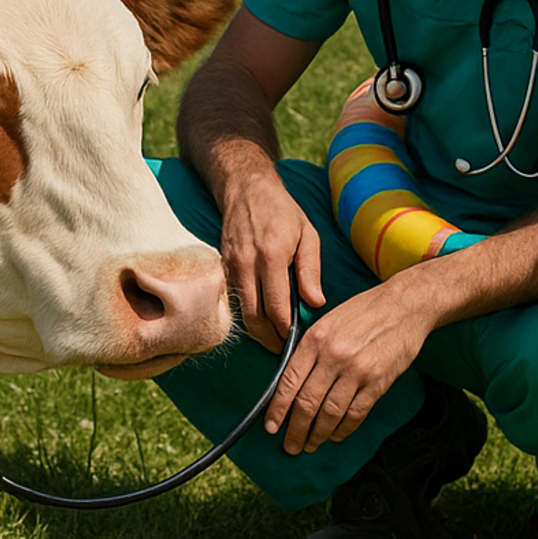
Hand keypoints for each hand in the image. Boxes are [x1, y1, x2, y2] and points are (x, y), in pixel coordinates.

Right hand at [220, 169, 325, 350]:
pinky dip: (246, 314)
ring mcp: (231, 265)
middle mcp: (247, 263)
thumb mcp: (307, 234)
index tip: (296, 341)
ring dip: (257, 331)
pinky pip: (233, 299)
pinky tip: (260, 319)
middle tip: (285, 350)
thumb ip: (311, 270)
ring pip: (241, 312)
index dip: (286, 331)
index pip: (277, 308)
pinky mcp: (222, 266)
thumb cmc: (281, 211)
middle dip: (270, 339)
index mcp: (272, 255)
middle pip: (254, 318)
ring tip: (274, 339)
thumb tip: (315, 304)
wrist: (246, 188)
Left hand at [262, 284, 431, 454]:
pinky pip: (356, 413)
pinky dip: (343, 429)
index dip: (278, 407)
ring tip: (310, 445)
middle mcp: (333, 356)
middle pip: (307, 402)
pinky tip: (335, 435)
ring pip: (330, 413)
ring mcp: (357, 371)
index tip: (271, 426)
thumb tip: (291, 381)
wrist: (403, 306)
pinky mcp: (378, 383)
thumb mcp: (326, 321)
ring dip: (318, 434)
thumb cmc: (362, 312)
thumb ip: (309, 348)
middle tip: (290, 446)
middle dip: (296, 429)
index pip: (289, 380)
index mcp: (315, 339)